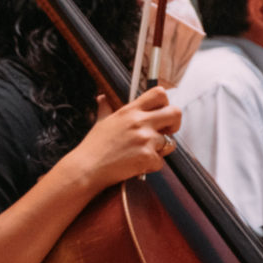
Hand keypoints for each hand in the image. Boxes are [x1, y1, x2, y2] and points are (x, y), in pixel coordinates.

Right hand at [55, 87, 181, 192]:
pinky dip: (150, 166)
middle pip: (175, 113)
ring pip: (169, 143)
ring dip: (159, 151)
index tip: (161, 113)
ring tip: (140, 154)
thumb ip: (106, 108)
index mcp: (130, 111)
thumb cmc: (93, 147)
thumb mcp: (101, 122)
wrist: (87, 168)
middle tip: (166, 133)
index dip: (166, 103)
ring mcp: (145, 139)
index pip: (159, 94)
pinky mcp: (147, 157)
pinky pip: (160, 162)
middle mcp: (140, 121)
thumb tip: (102, 98)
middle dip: (175, 124)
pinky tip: (135, 165)